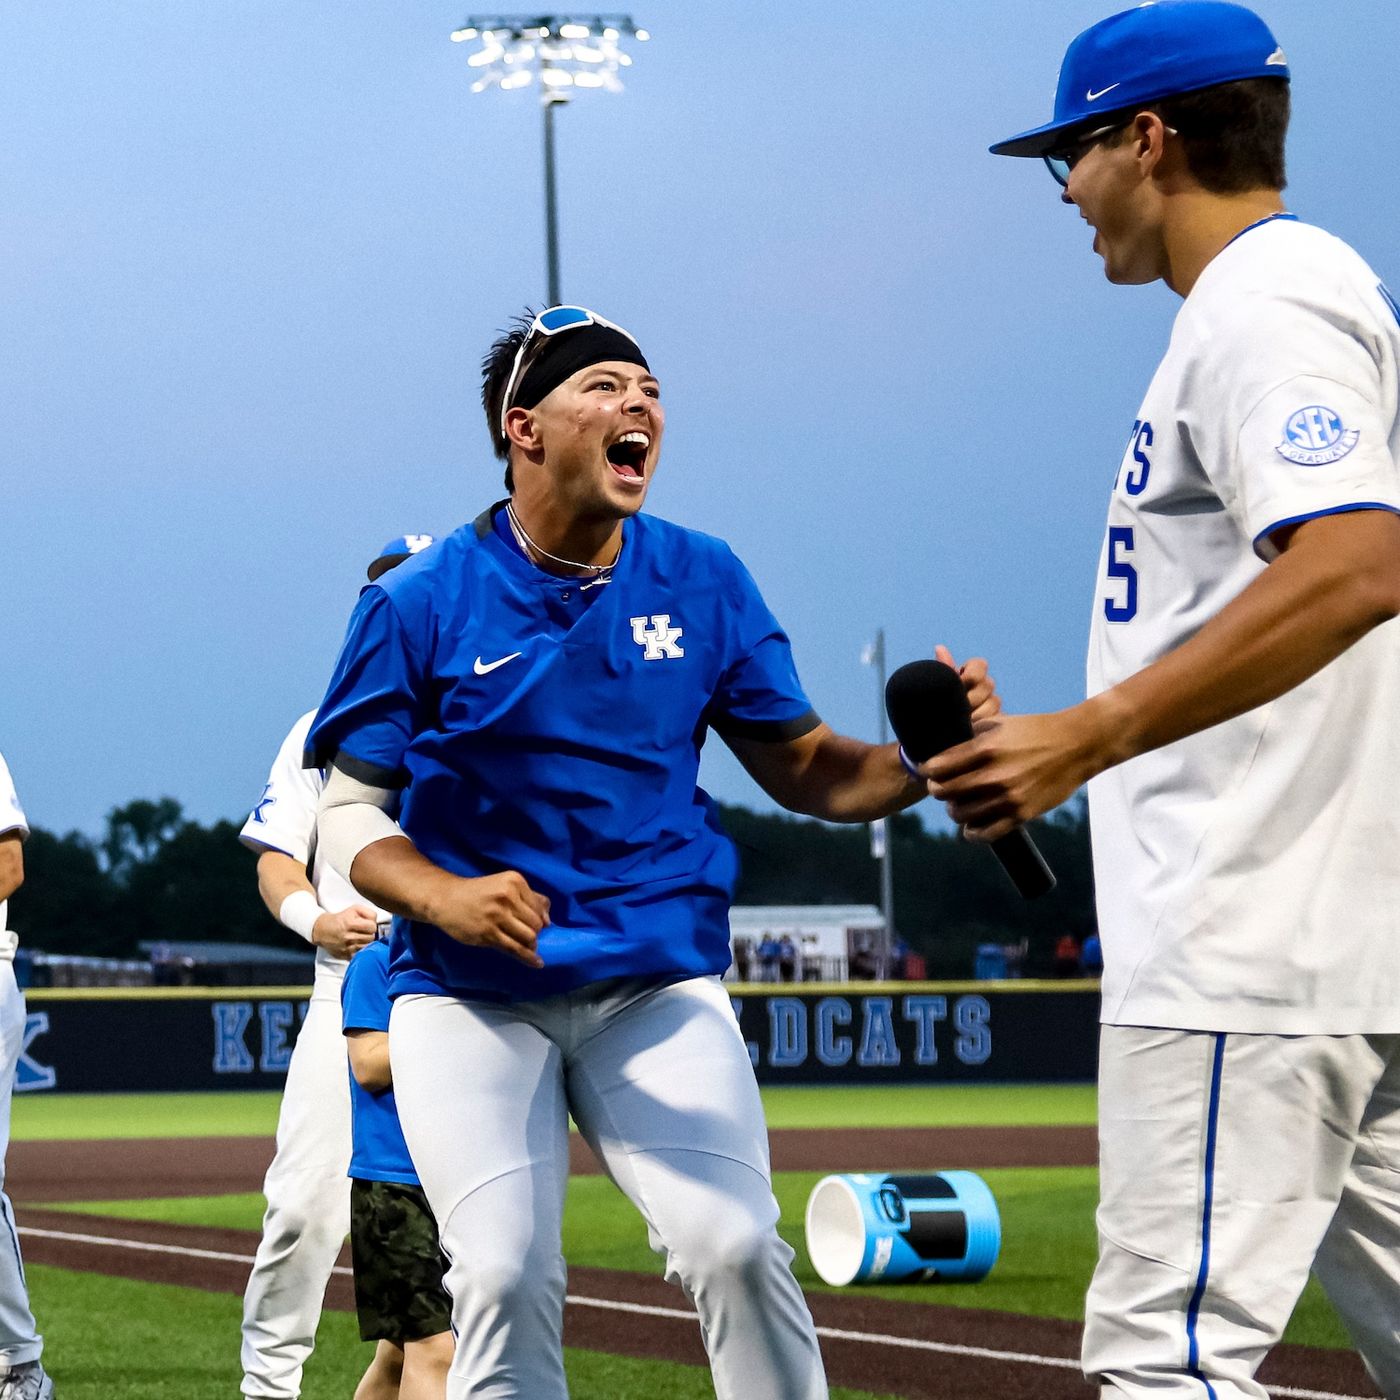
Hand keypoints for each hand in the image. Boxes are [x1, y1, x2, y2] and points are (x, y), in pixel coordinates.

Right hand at [312, 903, 379, 958]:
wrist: (323, 930)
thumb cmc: (341, 919)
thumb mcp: (354, 909)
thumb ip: (369, 913)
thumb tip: (377, 922)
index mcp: (350, 924)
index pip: (372, 927)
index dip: (372, 925)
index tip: (367, 924)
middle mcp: (348, 937)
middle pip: (371, 938)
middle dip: (370, 933)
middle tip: (363, 931)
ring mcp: (347, 948)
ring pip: (368, 947)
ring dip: (366, 942)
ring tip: (360, 937)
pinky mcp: (346, 956)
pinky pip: (361, 954)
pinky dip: (361, 950)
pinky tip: (357, 944)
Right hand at [430, 871, 549, 968]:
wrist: (446, 899)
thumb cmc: (478, 893)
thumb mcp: (504, 885)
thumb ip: (528, 897)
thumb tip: (548, 920)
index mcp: (514, 881)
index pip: (540, 906)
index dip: (541, 918)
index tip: (540, 925)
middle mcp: (507, 897)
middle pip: (536, 923)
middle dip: (536, 932)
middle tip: (528, 935)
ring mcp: (497, 916)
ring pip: (528, 936)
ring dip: (531, 944)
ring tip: (527, 946)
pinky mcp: (488, 933)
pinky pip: (514, 948)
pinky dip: (528, 957)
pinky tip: (536, 963)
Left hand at [923, 707, 1101, 842]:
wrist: (1077, 745)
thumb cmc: (1035, 730)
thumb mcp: (1000, 723)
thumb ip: (970, 734)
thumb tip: (942, 746)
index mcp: (985, 748)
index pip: (938, 766)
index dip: (928, 770)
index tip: (929, 770)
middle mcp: (994, 774)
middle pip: (944, 791)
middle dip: (937, 789)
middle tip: (940, 787)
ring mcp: (1008, 797)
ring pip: (960, 814)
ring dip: (954, 810)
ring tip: (958, 804)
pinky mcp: (1022, 814)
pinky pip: (986, 833)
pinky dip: (972, 833)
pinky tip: (970, 827)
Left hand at [934, 645, 1000, 724]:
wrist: (933, 731)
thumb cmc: (935, 705)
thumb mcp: (938, 687)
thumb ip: (942, 670)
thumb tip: (939, 648)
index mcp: (968, 673)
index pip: (980, 665)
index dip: (971, 675)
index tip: (959, 684)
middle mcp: (982, 687)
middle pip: (988, 684)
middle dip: (972, 696)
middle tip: (958, 706)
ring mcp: (989, 704)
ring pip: (994, 701)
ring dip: (978, 710)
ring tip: (962, 719)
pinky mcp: (993, 721)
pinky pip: (997, 718)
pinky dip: (984, 721)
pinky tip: (971, 727)